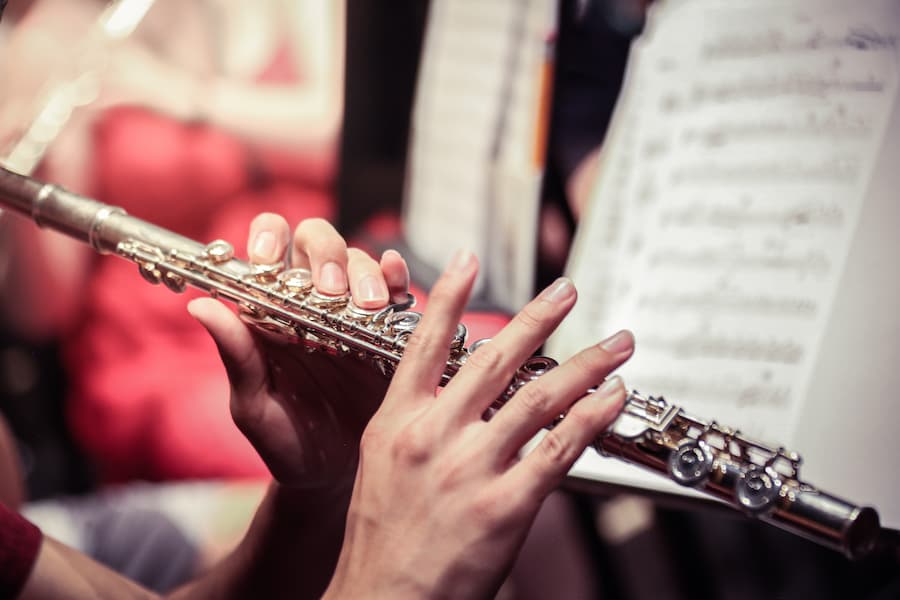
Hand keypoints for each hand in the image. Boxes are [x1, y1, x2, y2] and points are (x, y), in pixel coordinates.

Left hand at [188, 214, 409, 490]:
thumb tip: (200, 305)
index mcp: (272, 311)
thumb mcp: (254, 405)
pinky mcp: (387, 330)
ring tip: (367, 305)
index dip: (269, 238)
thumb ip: (235, 355)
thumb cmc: (285, 441)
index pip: (268, 251)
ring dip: (364, 272)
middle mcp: (312, 301)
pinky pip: (395, 290)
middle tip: (329, 291)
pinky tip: (397, 279)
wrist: (333, 476)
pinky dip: (397, 275)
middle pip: (318, 242)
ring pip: (358, 261)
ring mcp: (352, 312)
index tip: (269, 259)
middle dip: (324, 254)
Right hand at [324, 251, 633, 598]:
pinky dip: (591, 417)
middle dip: (537, 318)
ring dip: (586, 364)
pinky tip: (613, 396)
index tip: (467, 258)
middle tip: (566, 288)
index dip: (448, 296)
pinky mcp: (504, 506)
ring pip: (538, 398)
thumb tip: (460, 388)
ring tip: (617, 343)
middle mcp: (433, 436)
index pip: (423, 344)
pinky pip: (558, 449)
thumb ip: (418, 420)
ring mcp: (470, 469)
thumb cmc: (382, 537)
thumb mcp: (383, 465)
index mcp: (396, 422)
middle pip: (493, 359)